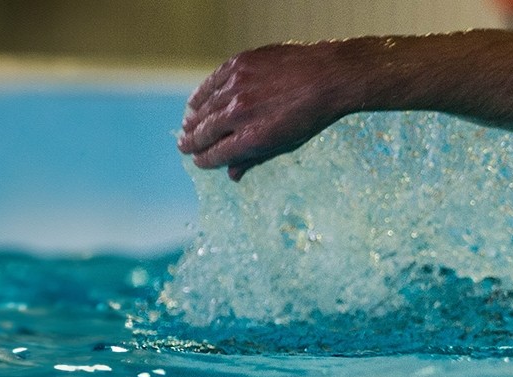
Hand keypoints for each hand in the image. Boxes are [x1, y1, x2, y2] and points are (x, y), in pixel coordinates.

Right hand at [178, 42, 362, 180]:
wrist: (329, 76)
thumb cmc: (311, 114)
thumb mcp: (286, 144)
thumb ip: (255, 158)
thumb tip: (232, 175)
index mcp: (252, 138)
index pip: (215, 155)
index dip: (203, 160)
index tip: (198, 160)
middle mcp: (240, 113)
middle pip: (204, 133)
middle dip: (191, 142)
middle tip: (183, 146)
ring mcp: (237, 86)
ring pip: (203, 108)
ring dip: (193, 121)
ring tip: (188, 127)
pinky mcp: (238, 64)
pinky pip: (210, 83)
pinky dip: (200, 95)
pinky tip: (194, 103)